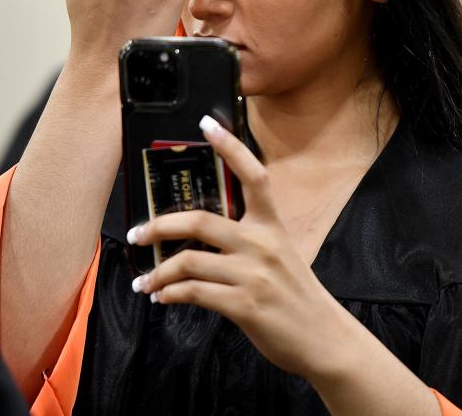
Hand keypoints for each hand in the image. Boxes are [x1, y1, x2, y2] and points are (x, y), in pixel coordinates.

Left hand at [127, 116, 353, 380]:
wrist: (322, 337)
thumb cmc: (297, 295)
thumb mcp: (281, 255)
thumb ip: (249, 240)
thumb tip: (201, 237)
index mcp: (273, 225)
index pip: (253, 175)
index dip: (230, 147)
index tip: (206, 124)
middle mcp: (262, 243)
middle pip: (200, 221)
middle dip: (160, 226)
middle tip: (139, 233)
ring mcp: (253, 275)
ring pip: (188, 261)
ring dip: (157, 272)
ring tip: (145, 282)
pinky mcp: (243, 305)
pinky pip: (193, 293)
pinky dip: (170, 294)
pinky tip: (163, 298)